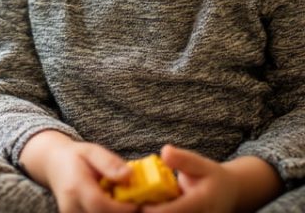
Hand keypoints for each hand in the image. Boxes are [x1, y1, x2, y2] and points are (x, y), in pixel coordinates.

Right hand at [20, 130, 137, 212]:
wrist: (53, 165)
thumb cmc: (75, 157)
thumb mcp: (91, 150)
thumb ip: (109, 162)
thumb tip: (128, 174)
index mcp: (75, 185)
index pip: (98, 203)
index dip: (121, 208)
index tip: (137, 203)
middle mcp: (71, 205)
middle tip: (136, 204)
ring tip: (125, 203)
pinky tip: (114, 206)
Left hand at [142, 145, 281, 212]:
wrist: (230, 195)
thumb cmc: (212, 177)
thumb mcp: (201, 163)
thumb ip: (183, 159)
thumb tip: (165, 153)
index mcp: (202, 203)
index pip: (171, 212)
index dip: (149, 209)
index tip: (134, 199)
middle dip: (146, 211)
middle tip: (129, 200)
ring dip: (150, 212)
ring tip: (137, 201)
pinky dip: (156, 212)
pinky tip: (146, 204)